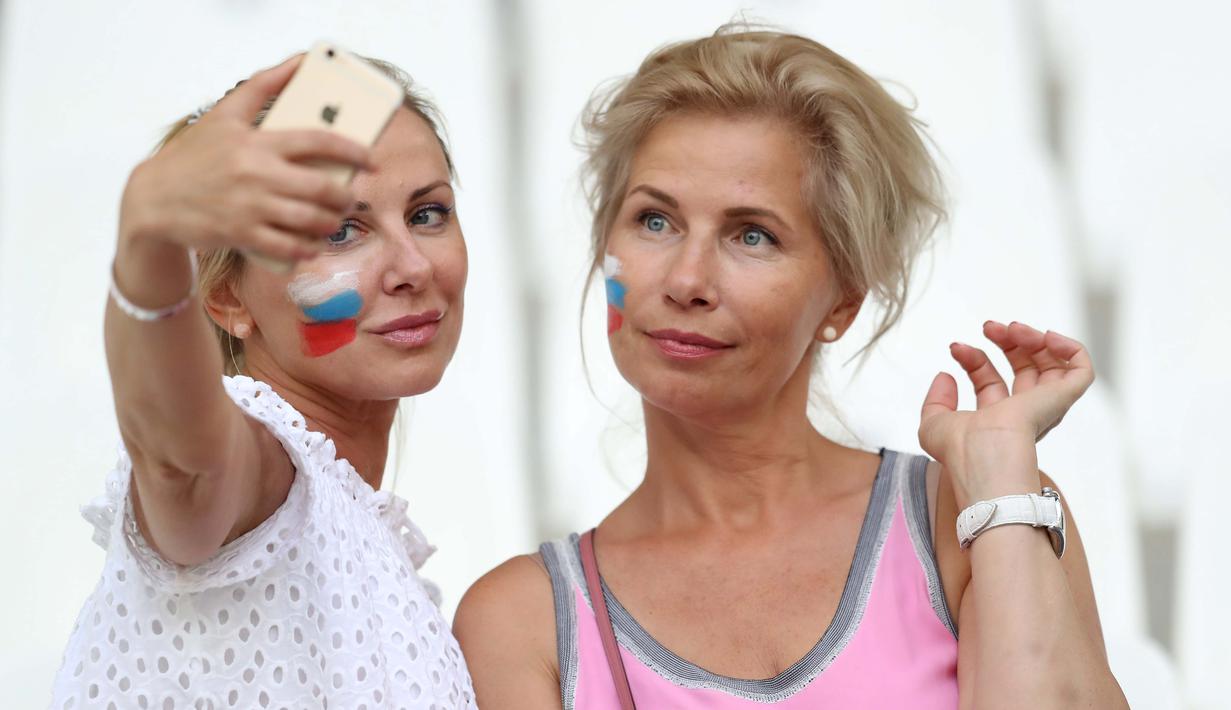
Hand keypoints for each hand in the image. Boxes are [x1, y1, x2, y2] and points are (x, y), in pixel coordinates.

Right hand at [117, 54, 371, 262]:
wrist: (153, 198)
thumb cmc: (195, 156)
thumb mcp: (224, 115)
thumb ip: (264, 85)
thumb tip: (300, 61)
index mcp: (257, 141)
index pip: (318, 141)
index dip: (353, 151)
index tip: (371, 160)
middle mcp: (257, 174)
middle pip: (322, 188)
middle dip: (345, 197)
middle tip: (348, 198)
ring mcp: (250, 207)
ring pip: (310, 220)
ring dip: (331, 224)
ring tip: (332, 221)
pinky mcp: (241, 234)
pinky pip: (289, 247)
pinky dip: (307, 250)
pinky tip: (312, 246)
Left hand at [918, 321, 1095, 505]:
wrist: (983, 456)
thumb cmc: (960, 452)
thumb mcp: (935, 424)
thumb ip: (936, 400)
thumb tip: (945, 375)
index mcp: (996, 419)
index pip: (990, 380)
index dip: (974, 359)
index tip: (956, 348)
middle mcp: (1023, 414)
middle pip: (1023, 368)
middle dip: (1005, 342)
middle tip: (989, 327)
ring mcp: (1044, 406)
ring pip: (1050, 364)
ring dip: (1032, 338)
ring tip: (1012, 329)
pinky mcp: (1062, 399)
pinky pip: (1081, 370)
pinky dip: (1069, 347)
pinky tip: (1046, 337)